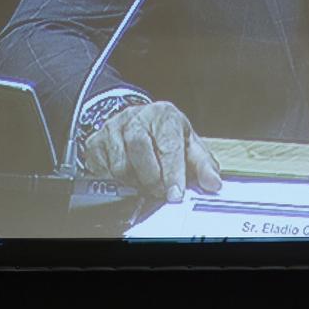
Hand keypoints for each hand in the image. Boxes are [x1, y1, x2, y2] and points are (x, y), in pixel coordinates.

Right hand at [82, 100, 221, 202]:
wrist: (137, 123)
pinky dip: (116, 181)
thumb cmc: (165, 136)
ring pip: (120, 163)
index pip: (168, 143)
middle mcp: (136, 117)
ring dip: (134, 182)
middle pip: (139, 148)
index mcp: (164, 115)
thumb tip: (213, 183)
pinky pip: (103, 170)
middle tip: (160, 192)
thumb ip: (203, 165)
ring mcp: (112, 128)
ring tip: (145, 184)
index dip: (173, 172)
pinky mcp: (95, 142)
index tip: (175, 193)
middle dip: (152, 177)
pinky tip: (128, 178)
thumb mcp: (188, 145)